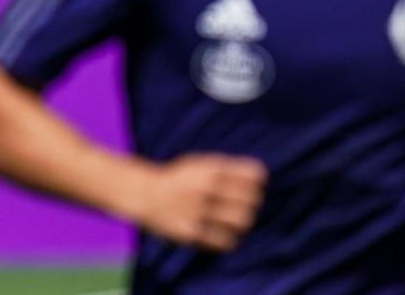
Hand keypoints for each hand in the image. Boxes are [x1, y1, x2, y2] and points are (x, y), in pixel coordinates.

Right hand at [133, 153, 267, 252]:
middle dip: (252, 203)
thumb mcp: (198, 164)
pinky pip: (225, 241)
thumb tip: (261, 178)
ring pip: (241, 222)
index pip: (253, 175)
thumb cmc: (178, 179)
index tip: (250, 186)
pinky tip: (221, 233)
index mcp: (208, 168)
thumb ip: (227, 168)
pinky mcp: (189, 232)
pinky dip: (228, 239)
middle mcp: (203, 187)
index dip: (257, 182)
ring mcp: (196, 210)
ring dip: (242, 223)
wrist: (143, 194)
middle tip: (242, 206)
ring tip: (233, 221)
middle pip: (252, 200)